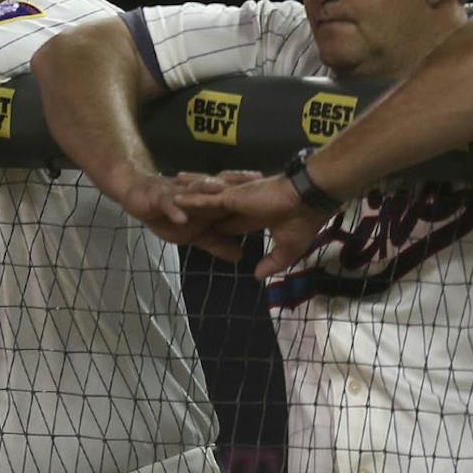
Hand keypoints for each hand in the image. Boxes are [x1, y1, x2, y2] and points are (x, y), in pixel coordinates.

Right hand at [111, 170, 248, 260]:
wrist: (137, 197)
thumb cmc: (167, 213)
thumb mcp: (194, 234)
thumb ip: (217, 242)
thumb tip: (240, 256)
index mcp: (208, 200)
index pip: (234, 193)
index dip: (253, 192)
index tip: (275, 191)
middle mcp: (196, 193)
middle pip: (219, 185)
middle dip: (236, 182)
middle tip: (255, 180)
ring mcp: (178, 194)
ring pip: (195, 190)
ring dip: (206, 190)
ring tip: (218, 190)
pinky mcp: (159, 198)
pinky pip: (168, 204)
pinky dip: (175, 210)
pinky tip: (181, 218)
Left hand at [174, 173, 328, 277]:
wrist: (308, 200)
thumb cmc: (303, 222)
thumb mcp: (287, 250)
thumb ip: (271, 263)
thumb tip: (257, 277)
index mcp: (253, 217)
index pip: (227, 225)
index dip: (213, 228)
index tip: (200, 231)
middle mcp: (240, 206)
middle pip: (208, 209)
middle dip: (192, 211)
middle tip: (172, 212)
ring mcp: (233, 199)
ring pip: (201, 200)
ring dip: (183, 200)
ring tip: (163, 199)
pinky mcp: (230, 195)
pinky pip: (203, 199)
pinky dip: (187, 199)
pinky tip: (170, 199)